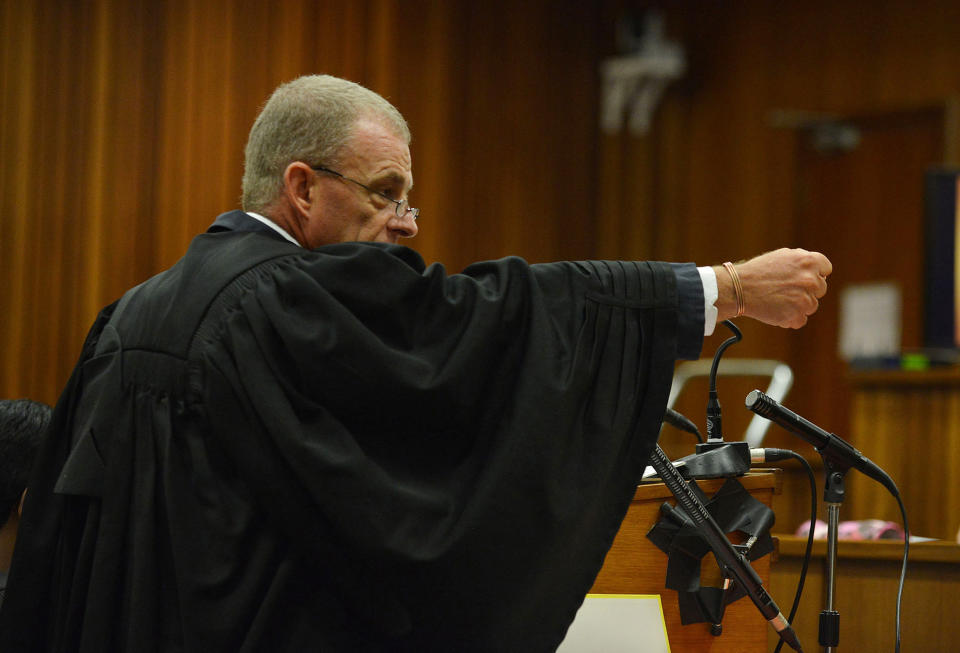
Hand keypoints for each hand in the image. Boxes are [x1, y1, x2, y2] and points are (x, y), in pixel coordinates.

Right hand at [714, 248, 831, 327]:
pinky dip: (790, 318)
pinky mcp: (796, 316)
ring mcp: (805, 299)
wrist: (739, 288)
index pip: (825, 269)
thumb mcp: (782, 256)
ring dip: (798, 305)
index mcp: (809, 261)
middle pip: (820, 289)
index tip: (805, 278)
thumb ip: (802, 262)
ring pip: (811, 306)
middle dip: (806, 290)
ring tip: (778, 301)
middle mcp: (811, 280)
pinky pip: (800, 320)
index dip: (815, 273)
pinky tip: (776, 311)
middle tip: (786, 290)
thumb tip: (817, 270)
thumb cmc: (757, 271)